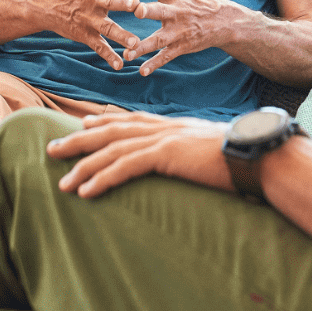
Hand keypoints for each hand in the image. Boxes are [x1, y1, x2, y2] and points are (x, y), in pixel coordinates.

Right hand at [27, 0, 150, 69]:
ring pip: (108, 28)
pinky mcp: (85, 35)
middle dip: (125, 3)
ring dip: (121, 35)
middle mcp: (96, 0)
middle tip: (138, 4)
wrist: (45, 4)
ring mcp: (90, 19)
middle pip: (113, 1)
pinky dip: (109, 56)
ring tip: (135, 43)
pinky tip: (120, 65)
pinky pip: (99, 47)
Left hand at [47, 112, 230, 198]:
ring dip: (83, 164)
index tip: (84, 123)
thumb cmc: (242, 156)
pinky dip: (102, 177)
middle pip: (112, 130)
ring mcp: (164, 138)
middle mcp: (164, 127)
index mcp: (173, 125)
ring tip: (61, 180)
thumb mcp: (212, 150)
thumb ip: (194, 151)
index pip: (132, 119)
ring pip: (112, 148)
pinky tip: (85, 191)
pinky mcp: (166, 154)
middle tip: (53, 148)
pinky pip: (125, 166)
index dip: (105, 121)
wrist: (258, 154)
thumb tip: (192, 160)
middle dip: (80, 139)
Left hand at [123, 0, 232, 75]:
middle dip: (148, 11)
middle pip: (159, 10)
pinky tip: (142, 71)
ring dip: (143, 46)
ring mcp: (178, 31)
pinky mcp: (180, 46)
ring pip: (159, 39)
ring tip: (128, 54)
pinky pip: (166, 57)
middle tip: (137, 10)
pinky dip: (154, 64)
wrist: (223, 21)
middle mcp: (175, 11)